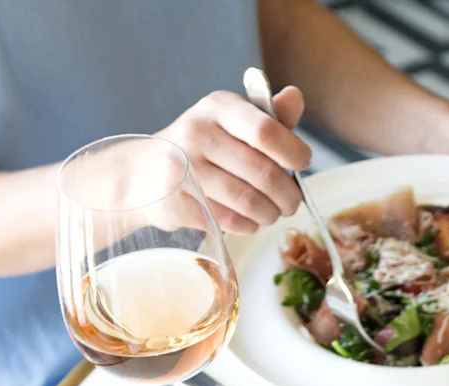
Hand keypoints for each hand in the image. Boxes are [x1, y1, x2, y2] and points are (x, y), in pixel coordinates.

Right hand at [158, 87, 310, 234]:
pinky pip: (229, 221)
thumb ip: (268, 118)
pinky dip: (248, 225)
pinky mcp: (178, 202)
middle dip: (288, 194)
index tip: (303, 164)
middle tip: (293, 202)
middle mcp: (198, 133)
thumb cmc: (201, 147)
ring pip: (249, 202)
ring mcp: (185, 169)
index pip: (265, 131)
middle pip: (263, 173)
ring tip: (273, 213)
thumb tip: (296, 96)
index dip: (293, 152)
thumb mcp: (232, 123)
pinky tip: (249, 220)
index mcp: (218, 108)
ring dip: (271, 214)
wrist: (145, 172)